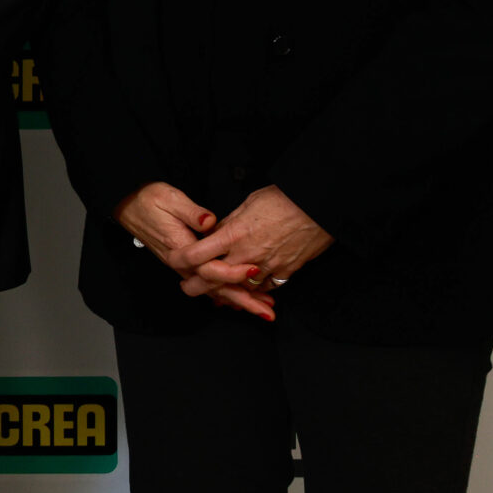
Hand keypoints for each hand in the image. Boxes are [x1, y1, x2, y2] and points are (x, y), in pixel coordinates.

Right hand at [115, 181, 272, 320]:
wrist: (128, 206)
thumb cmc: (149, 200)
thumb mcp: (170, 199)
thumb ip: (191, 212)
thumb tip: (209, 221)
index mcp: (179, 248)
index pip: (209, 269)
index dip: (233, 272)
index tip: (254, 270)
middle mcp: (180, 264)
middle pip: (215, 289)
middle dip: (243, 300)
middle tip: (267, 311)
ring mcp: (183, 267)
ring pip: (213, 291)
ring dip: (239, 300)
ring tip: (262, 308)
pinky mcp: (185, 266)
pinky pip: (208, 286)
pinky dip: (226, 294)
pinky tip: (241, 299)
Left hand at [167, 186, 331, 315]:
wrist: (319, 205)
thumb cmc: (284, 199)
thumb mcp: (247, 204)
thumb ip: (228, 223)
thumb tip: (214, 232)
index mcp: (234, 234)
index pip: (197, 254)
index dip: (181, 260)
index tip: (174, 261)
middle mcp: (247, 254)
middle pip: (214, 278)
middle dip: (197, 286)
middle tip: (188, 287)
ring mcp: (267, 266)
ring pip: (239, 288)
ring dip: (228, 291)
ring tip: (217, 293)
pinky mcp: (286, 271)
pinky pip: (266, 288)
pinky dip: (255, 290)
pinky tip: (249, 290)